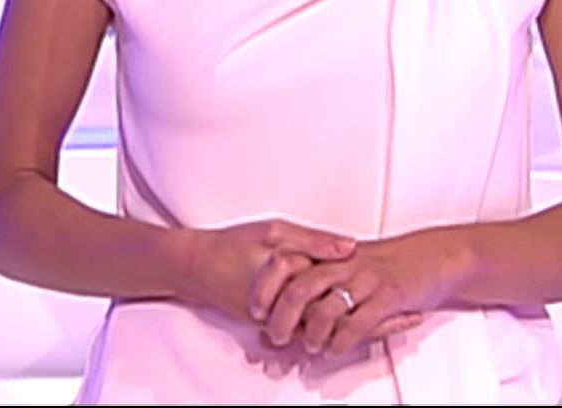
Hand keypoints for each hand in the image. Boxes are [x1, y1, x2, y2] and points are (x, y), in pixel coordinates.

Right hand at [175, 219, 356, 327]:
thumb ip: (314, 240)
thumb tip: (352, 246)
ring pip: (317, 325)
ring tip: (340, 300)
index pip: (336, 281)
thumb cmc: (234, 245)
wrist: (198, 269)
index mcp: (292, 274)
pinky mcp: (270, 328)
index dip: (353, 276)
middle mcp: (286, 303)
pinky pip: (302, 329)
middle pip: (330, 310)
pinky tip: (319, 306)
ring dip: (330, 314)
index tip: (363, 268)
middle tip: (356, 288)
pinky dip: (313, 320)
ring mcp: (277, 320)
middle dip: (345, 300)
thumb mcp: (274, 232)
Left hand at [261, 232, 463, 358]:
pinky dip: (340, 341)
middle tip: (275, 338)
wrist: (433, 257)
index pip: (285, 264)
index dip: (265, 288)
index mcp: (330, 252)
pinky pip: (357, 322)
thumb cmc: (389, 264)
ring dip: (312, 334)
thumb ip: (316, 279)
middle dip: (282, 318)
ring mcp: (366, 279)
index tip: (254, 310)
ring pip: (326, 308)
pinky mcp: (387, 296)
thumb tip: (283, 306)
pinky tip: (334, 350)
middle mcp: (344, 263)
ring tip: (309, 346)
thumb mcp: (346, 264)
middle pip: (299, 288)